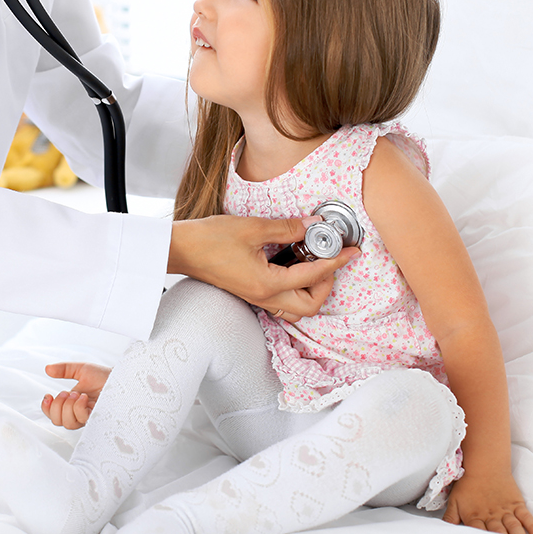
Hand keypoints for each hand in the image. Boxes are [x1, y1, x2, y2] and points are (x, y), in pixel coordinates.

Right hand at [40, 361, 110, 428]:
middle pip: (57, 421)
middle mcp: (78, 412)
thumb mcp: (81, 369)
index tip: (48, 396)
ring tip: (77, 394)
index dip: (47, 408)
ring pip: (68, 423)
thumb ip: (64, 369)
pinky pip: (81, 419)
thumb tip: (47, 369)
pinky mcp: (96, 418)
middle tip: (66, 393)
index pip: (53, 414)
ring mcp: (87, 417)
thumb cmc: (104, 376)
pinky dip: (79, 407)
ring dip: (68, 407)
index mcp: (72, 403)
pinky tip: (85, 398)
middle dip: (57, 406)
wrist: (122, 378)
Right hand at [168, 215, 358, 317]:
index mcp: (268, 284)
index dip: (336, 262)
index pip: (314, 276)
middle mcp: (264, 296)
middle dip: (326, 284)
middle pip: (310, 306)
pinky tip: (292, 264)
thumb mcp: (253, 227)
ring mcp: (256, 297)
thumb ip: (287, 228)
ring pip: (295, 308)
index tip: (351, 251)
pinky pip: (281, 300)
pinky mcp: (250, 291)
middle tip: (330, 259)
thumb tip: (312, 226)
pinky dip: (295, 288)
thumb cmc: (210, 239)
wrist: (181, 250)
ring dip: (311, 290)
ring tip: (313, 263)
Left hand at [442, 470, 532, 533]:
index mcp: (475, 516)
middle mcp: (491, 515)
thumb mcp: (454, 501)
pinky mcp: (516, 504)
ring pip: (513, 526)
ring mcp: (505, 510)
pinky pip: (526, 516)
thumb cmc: (467, 484)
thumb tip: (444, 531)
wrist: (484, 464)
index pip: (478, 533)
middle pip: (498, 532)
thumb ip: (450, 518)